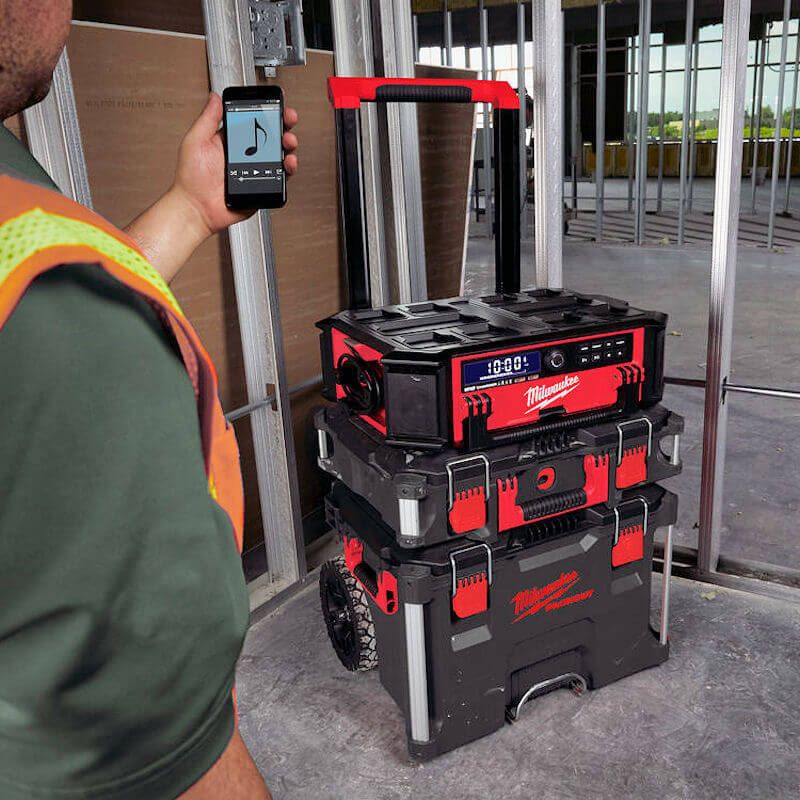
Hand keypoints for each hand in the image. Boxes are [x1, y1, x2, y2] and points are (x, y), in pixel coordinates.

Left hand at [171, 92, 298, 236]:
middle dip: (283, 125)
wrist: (197, 209)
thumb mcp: (196, 141)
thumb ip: (208, 119)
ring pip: (279, 154)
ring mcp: (255, 170)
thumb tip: (215, 98)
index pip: (252, 121)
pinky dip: (288, 169)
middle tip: (287, 120)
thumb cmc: (191, 180)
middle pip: (270, 135)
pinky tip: (287, 163)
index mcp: (230, 141)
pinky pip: (280, 177)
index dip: (266, 111)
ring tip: (287, 141)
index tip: (275, 104)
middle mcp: (245, 154)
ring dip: (288, 145)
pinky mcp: (262, 187)